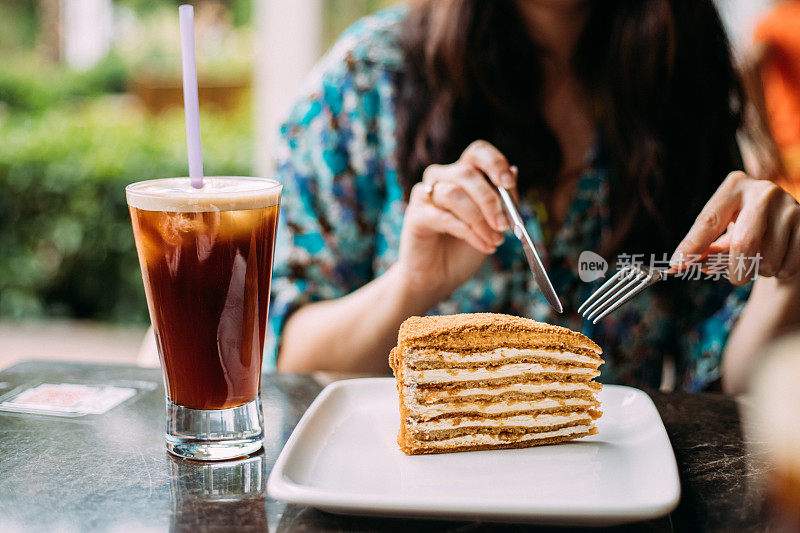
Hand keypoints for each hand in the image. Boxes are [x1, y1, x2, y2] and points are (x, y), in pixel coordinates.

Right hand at [397, 140, 516, 296]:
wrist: (440, 277)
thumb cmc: (465, 247)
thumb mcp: (492, 222)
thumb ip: (501, 199)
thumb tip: (514, 171)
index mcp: (462, 174)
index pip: (477, 152)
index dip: (494, 162)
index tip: (508, 183)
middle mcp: (441, 178)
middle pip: (466, 173)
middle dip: (490, 200)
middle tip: (505, 225)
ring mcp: (425, 196)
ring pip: (454, 194)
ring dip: (480, 220)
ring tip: (495, 241)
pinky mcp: (415, 216)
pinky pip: (444, 218)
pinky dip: (469, 233)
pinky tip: (483, 245)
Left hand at [671, 171, 799, 284]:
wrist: (789, 225)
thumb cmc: (746, 228)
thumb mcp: (723, 230)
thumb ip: (703, 246)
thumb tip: (679, 265)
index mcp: (735, 186)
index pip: (708, 221)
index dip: (692, 246)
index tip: (677, 266)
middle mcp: (764, 191)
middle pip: (743, 244)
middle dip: (734, 270)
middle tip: (734, 278)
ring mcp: (791, 207)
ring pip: (767, 259)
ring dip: (759, 271)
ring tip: (760, 258)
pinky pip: (788, 266)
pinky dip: (779, 273)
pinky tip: (779, 258)